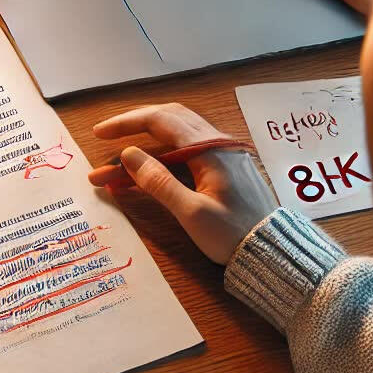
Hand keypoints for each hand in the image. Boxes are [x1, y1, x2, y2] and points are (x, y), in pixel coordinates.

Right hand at [89, 102, 275, 264]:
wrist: (272, 251)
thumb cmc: (233, 234)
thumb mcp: (192, 213)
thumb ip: (159, 182)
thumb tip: (129, 154)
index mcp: (210, 149)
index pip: (162, 121)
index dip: (128, 123)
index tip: (100, 133)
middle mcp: (216, 144)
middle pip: (168, 121)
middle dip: (132, 130)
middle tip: (103, 137)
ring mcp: (221, 155)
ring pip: (174, 140)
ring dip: (143, 151)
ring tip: (112, 172)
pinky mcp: (222, 169)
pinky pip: (184, 155)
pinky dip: (159, 163)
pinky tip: (139, 178)